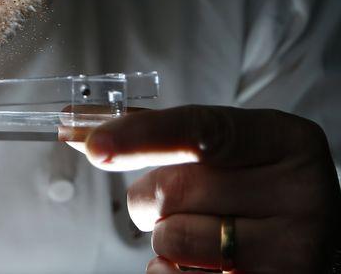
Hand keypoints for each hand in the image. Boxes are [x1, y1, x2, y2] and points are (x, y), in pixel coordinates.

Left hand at [69, 106, 340, 272]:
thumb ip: (155, 131)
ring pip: (170, 237)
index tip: (96, 145)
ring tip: (205, 232)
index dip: (142, 135)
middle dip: (152, 196)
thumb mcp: (224, 147)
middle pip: (172, 189)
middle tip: (185, 200)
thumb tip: (78, 125)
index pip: (201, 130)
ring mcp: (293, 250)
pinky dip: (172, 270)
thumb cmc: (252, 186)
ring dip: (165, 236)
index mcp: (284, 140)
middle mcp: (300, 192)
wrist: (305, 239)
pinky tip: (207, 262)